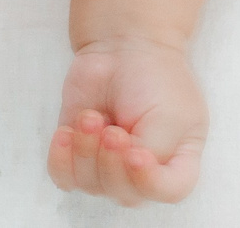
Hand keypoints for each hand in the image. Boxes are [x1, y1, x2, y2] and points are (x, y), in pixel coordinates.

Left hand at [47, 37, 207, 204]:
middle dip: (112, 162)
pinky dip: (62, 159)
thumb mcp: (168, 114)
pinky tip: (66, 133)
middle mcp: (144, 169)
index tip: (134, 152)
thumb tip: (126, 171)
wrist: (122, 45)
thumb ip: (154, 152)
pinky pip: (65, 178)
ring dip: (86, 151)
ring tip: (91, 117)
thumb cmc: (154, 77)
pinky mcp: (78, 153)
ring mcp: (109, 164)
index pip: (170, 191)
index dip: (150, 181)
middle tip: (111, 129)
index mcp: (178, 159)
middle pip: (127, 194)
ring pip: (92, 186)